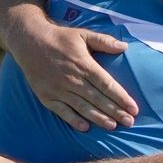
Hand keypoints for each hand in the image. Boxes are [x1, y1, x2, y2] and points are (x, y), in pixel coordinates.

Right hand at [8, 20, 138, 130]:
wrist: (29, 41)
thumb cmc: (60, 38)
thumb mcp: (82, 34)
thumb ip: (104, 41)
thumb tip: (124, 47)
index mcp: (84, 64)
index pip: (106, 84)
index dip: (121, 97)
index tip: (134, 108)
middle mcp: (72, 79)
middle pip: (97, 98)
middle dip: (115, 111)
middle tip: (129, 122)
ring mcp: (58, 89)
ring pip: (82, 107)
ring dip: (98, 118)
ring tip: (113, 126)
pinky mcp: (46, 96)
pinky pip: (62, 111)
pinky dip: (73, 120)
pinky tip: (85, 128)